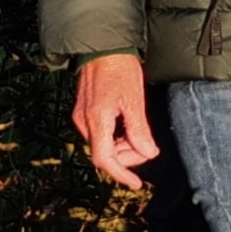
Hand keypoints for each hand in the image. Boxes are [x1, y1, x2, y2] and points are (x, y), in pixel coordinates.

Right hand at [69, 53, 157, 185]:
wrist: (103, 48)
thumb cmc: (120, 69)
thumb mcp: (135, 100)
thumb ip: (139, 130)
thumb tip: (148, 153)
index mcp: (96, 120)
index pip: (104, 159)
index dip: (120, 174)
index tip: (136, 183)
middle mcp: (84, 121)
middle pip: (104, 154)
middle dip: (127, 156)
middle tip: (146, 147)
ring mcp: (82, 117)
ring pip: (102, 144)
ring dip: (122, 146)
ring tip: (139, 134)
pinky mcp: (84, 111)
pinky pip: (100, 133)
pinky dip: (115, 136)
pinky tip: (128, 127)